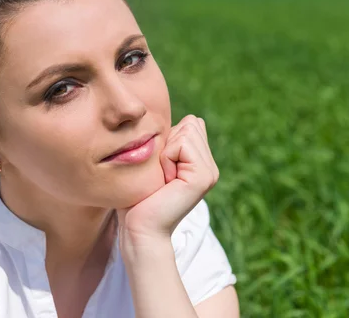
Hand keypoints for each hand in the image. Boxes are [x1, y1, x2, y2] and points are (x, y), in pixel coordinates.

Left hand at [116, 114, 219, 245]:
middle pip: (191, 123)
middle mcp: (210, 167)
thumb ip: (171, 142)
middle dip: (168, 143)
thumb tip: (185, 120)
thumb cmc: (138, 197)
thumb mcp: (156, 162)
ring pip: (187, 130)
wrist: (140, 229)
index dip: (168, 139)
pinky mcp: (203, 177)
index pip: (191, 123)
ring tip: (163, 178)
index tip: (160, 168)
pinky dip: (166, 158)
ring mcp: (210, 172)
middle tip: (161, 174)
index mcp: (201, 163)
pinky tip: (165, 181)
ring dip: (166, 152)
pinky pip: (182, 145)